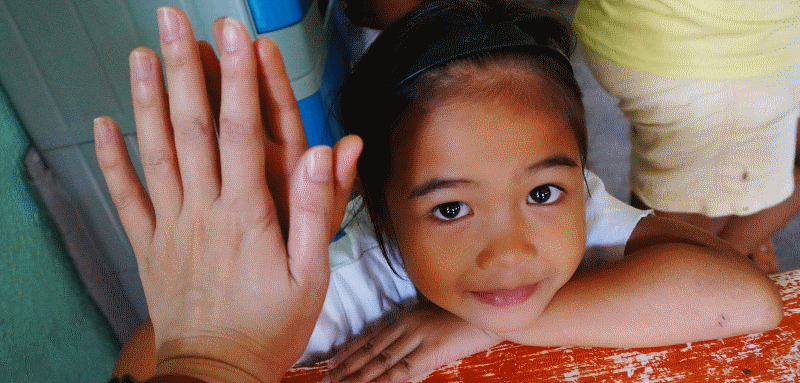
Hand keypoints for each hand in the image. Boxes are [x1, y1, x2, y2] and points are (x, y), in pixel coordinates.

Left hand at [94, 7, 360, 382]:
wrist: (217, 371)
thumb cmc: (270, 326)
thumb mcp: (312, 275)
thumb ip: (314, 212)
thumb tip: (324, 156)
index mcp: (248, 214)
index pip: (243, 131)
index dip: (241, 79)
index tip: (236, 37)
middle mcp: (204, 210)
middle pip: (193, 127)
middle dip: (186, 68)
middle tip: (176, 23)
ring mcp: (171, 225)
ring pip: (156, 151)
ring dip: (147, 99)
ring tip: (142, 54)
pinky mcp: (149, 245)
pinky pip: (126, 197)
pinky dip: (112, 159)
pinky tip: (104, 125)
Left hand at [326, 301, 499, 382]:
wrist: (489, 314)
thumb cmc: (462, 318)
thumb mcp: (431, 321)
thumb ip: (412, 334)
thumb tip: (396, 350)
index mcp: (405, 317)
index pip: (370, 337)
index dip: (349, 351)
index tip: (332, 362)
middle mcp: (406, 326)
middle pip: (370, 350)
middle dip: (347, 366)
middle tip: (327, 378)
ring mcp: (417, 338)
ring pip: (381, 360)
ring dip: (358, 376)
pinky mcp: (431, 350)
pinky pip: (402, 369)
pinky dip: (384, 379)